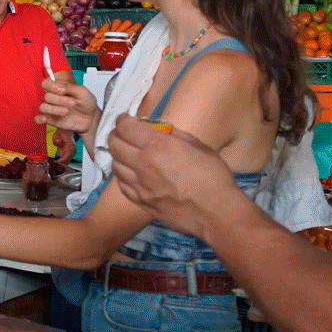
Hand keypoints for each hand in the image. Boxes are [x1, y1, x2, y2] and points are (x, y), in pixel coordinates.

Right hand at [35, 75, 99, 133]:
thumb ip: (70, 87)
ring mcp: (51, 108)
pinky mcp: (51, 119)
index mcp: (59, 87)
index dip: (52, 86)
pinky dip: (40, 118)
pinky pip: (39, 118)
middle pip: (47, 96)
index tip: (63, 90)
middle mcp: (54, 97)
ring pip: (43, 107)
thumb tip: (59, 86)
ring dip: (55, 109)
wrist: (90, 118)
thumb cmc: (86, 102)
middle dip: (60, 100)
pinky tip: (45, 119)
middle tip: (73, 103)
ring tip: (67, 112)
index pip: (47, 83)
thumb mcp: (82, 91)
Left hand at [107, 113, 250, 240]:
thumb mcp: (198, 146)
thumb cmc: (213, 178)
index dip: (122, 120)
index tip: (124, 119)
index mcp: (158, 145)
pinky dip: (123, 176)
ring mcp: (141, 186)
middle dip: (115, 135)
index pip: (126, 127)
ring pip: (115, 165)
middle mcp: (144, 164)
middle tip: (121, 133)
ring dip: (118, 156)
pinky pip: (123, 186)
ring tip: (125, 153)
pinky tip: (130, 174)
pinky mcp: (143, 202)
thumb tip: (161, 130)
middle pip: (114, 145)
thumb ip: (174, 135)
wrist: (217, 212)